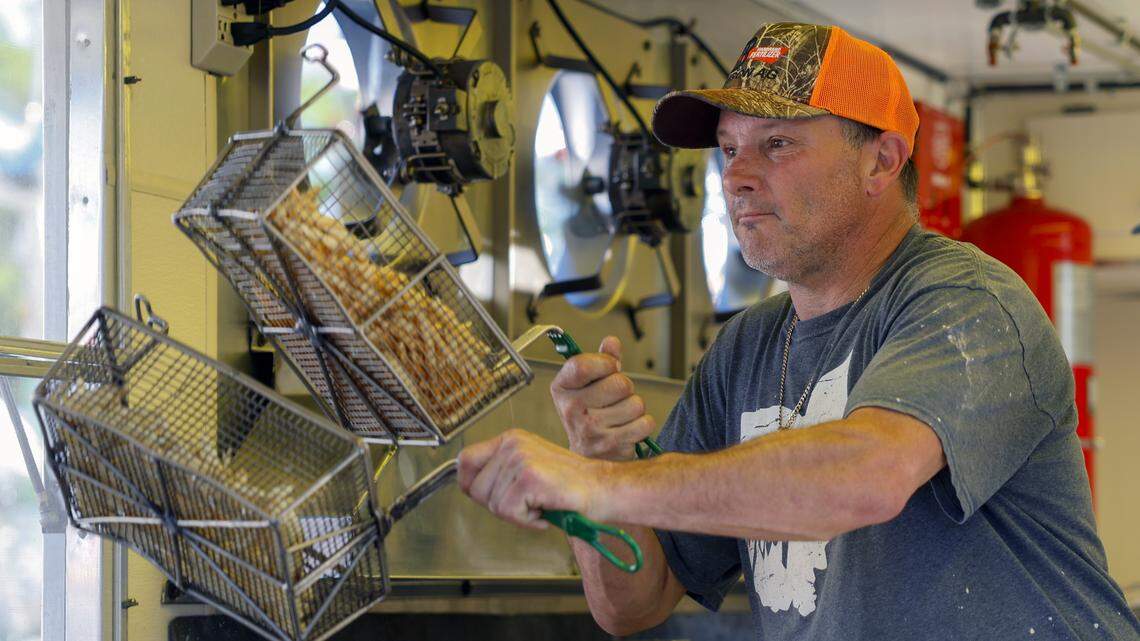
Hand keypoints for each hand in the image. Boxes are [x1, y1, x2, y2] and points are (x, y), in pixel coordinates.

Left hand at [457, 429, 610, 528]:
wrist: (603, 489)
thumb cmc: (568, 486)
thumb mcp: (528, 468)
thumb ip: (500, 473)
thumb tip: (470, 487)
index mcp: (510, 439)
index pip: (465, 460)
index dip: (470, 484)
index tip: (489, 497)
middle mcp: (512, 443)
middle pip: (475, 488)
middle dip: (498, 505)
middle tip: (527, 504)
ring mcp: (520, 458)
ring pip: (492, 504)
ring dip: (517, 514)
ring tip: (541, 504)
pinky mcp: (528, 477)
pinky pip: (508, 512)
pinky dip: (527, 521)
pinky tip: (546, 511)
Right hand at [550, 336, 656, 460]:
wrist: (585, 457)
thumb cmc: (589, 413)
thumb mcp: (589, 384)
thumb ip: (602, 361)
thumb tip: (612, 342)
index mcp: (562, 388)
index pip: (584, 365)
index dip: (606, 363)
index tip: (610, 367)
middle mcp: (571, 410)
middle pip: (620, 383)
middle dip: (626, 388)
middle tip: (615, 398)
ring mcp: (590, 430)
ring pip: (636, 404)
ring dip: (635, 408)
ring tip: (621, 415)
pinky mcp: (611, 446)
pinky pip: (645, 423)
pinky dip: (643, 424)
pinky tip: (628, 429)